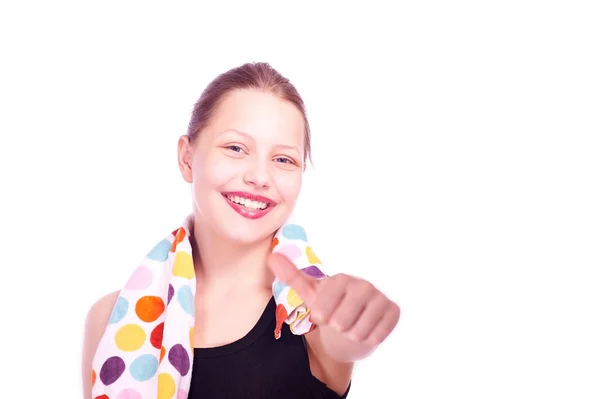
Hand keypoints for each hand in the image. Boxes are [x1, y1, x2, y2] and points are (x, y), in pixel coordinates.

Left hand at [268, 253, 400, 347]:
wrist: (351, 331)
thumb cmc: (329, 310)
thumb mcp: (310, 295)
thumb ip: (292, 276)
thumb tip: (272, 256)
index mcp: (341, 279)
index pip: (324, 306)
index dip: (321, 316)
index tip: (322, 315)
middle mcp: (363, 285)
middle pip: (341, 321)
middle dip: (337, 329)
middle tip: (338, 324)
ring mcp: (380, 298)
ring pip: (359, 331)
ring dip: (351, 336)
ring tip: (351, 328)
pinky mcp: (394, 311)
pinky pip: (377, 335)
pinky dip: (368, 340)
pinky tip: (366, 331)